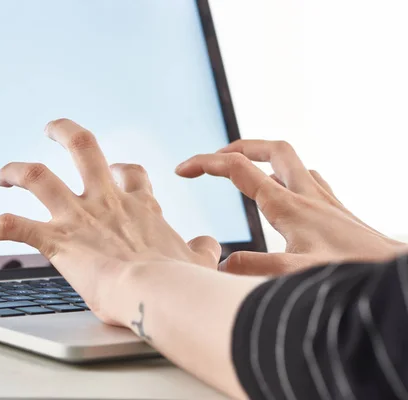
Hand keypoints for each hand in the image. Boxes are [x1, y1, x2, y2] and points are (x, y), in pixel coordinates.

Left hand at [0, 119, 220, 323]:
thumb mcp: (199, 260)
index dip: (123, 170)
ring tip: (2, 175)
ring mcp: (80, 217)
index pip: (131, 173)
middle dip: (64, 131)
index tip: (118, 174)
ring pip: (37, 176)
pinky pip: (15, 226)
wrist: (161, 294)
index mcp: (139, 205)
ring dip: (14, 171)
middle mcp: (106, 200)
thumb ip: (203, 249)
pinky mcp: (58, 241)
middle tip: (50, 128)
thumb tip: (210, 244)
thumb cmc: (180, 281)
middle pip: (83, 146)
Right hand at [176, 140, 406, 274]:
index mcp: (287, 206)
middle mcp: (305, 194)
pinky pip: (304, 178)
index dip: (205, 164)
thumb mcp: (297, 274)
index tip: (181, 169)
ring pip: (289, 161)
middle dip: (238, 146)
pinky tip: (281, 194)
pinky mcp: (333, 209)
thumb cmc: (350, 272)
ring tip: (241, 172)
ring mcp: (322, 199)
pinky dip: (284, 176)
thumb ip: (257, 267)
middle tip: (216, 159)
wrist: (393, 271)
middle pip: (270, 149)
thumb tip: (222, 263)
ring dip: (261, 159)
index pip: (238, 169)